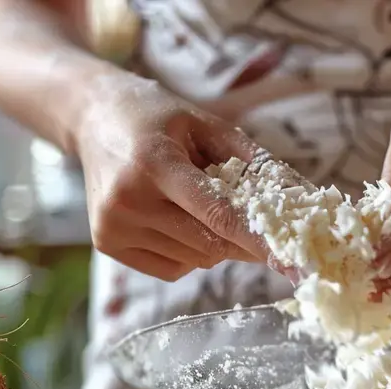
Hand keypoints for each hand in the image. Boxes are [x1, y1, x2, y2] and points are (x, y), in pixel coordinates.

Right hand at [76, 73, 271, 280]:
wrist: (93, 119)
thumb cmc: (156, 118)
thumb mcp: (205, 124)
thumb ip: (250, 160)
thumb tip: (297, 196)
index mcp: (154, 164)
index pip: (217, 214)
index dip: (257, 239)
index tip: (289, 259)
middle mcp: (128, 200)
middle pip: (209, 244)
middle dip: (239, 237)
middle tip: (248, 217)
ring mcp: (113, 227)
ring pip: (195, 260)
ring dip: (212, 242)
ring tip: (194, 204)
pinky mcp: (107, 245)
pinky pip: (172, 268)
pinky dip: (188, 252)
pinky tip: (175, 219)